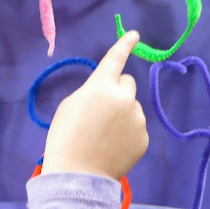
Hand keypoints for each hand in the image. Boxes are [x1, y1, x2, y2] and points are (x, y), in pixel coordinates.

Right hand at [41, 30, 148, 179]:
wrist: (78, 173)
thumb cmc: (66, 136)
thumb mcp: (71, 104)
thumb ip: (92, 92)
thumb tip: (107, 94)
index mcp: (102, 86)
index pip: (116, 58)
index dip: (125, 45)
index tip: (135, 35)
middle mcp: (125, 98)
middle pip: (127, 83)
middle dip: (117, 90)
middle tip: (101, 111)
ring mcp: (137, 118)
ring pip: (132, 106)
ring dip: (122, 113)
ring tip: (105, 134)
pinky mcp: (144, 138)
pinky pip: (136, 126)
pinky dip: (128, 132)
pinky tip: (114, 146)